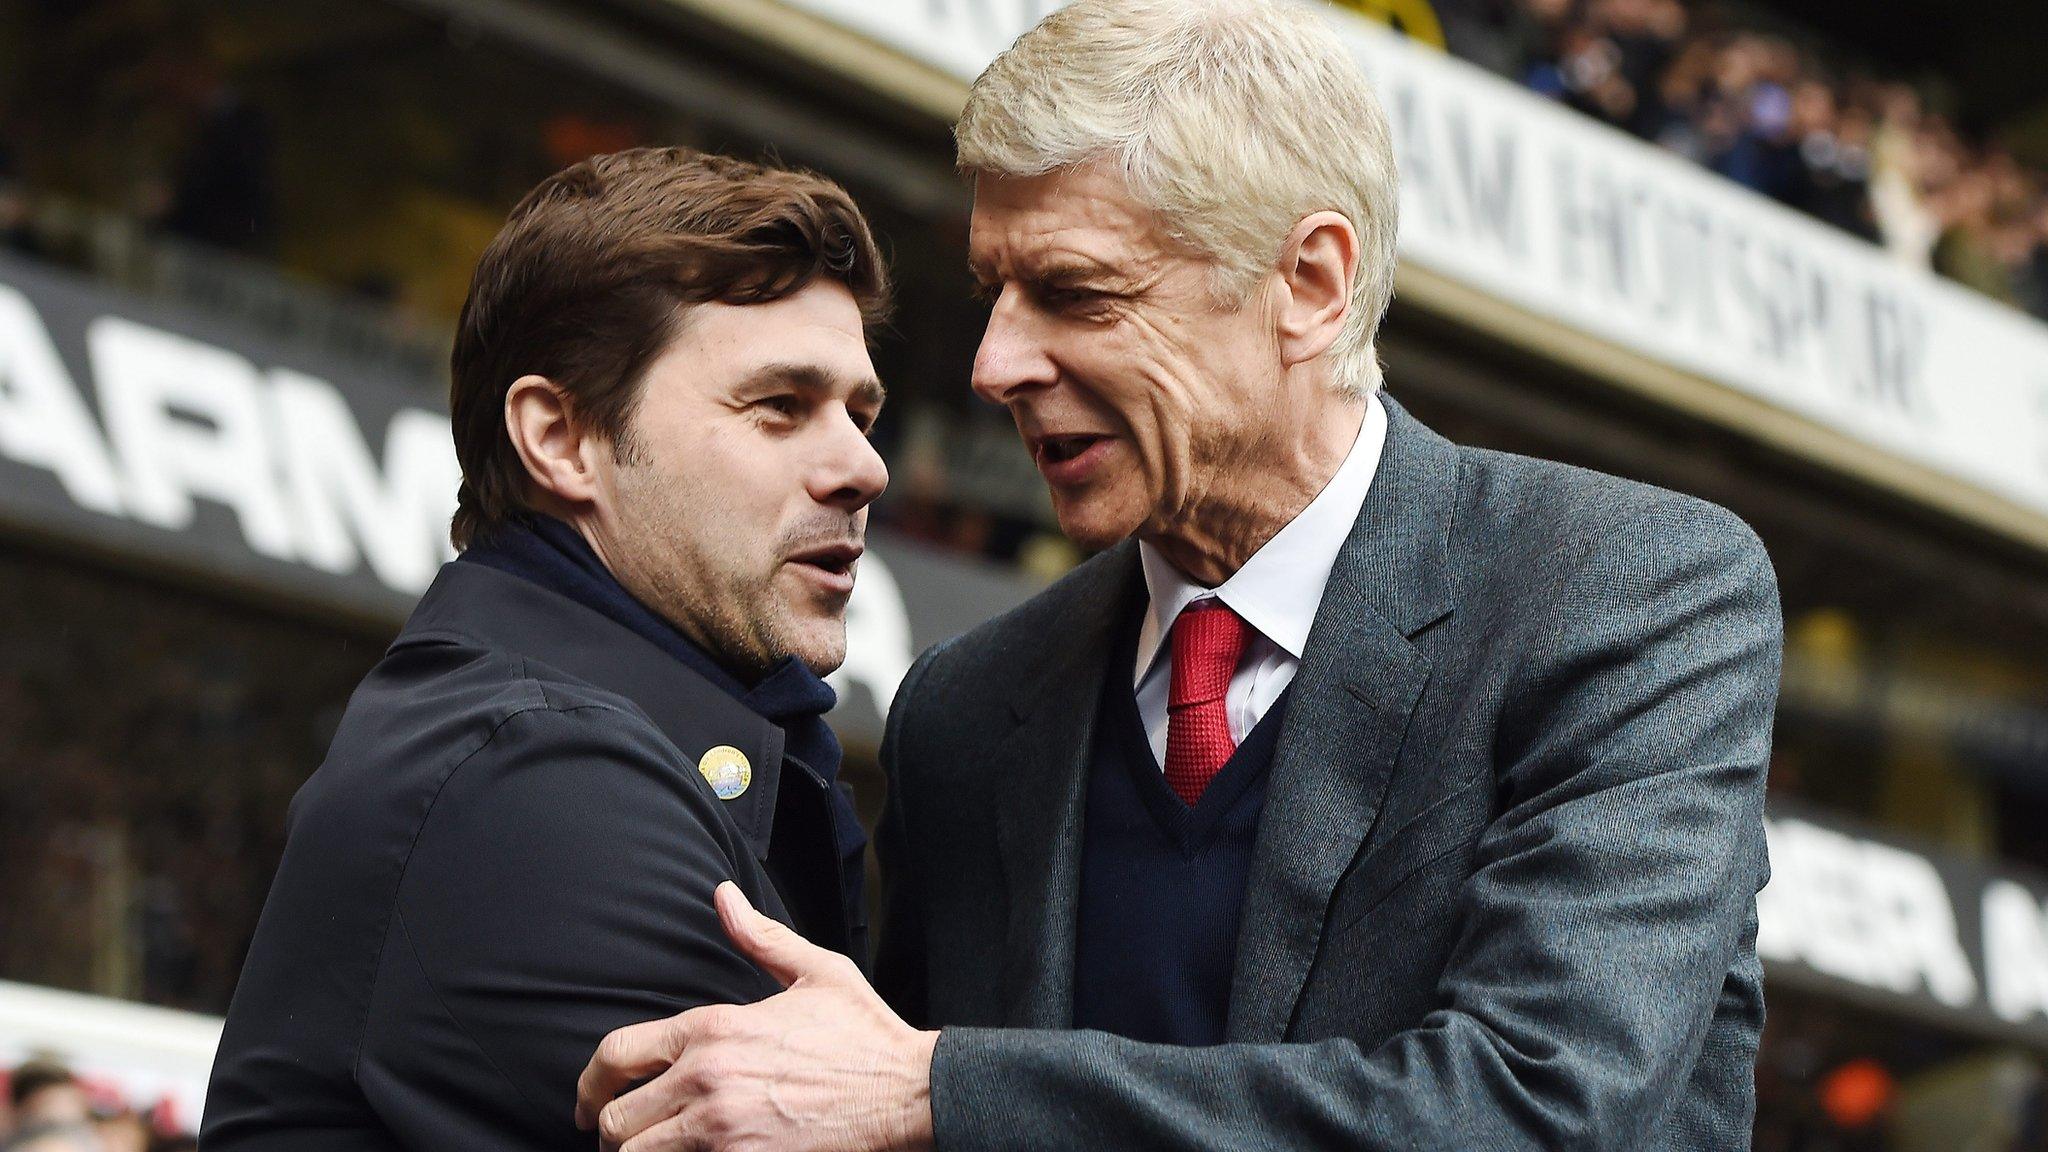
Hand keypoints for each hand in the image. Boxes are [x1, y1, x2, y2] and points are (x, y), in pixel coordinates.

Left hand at [576, 882, 938, 1151]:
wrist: (907, 1092)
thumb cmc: (864, 1033)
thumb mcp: (815, 970)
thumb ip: (758, 936)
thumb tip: (722, 895)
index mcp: (714, 1029)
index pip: (617, 1055)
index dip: (589, 1083)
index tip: (588, 1099)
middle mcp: (707, 1080)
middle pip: (615, 1121)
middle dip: (609, 1132)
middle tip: (617, 1138)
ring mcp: (723, 1130)